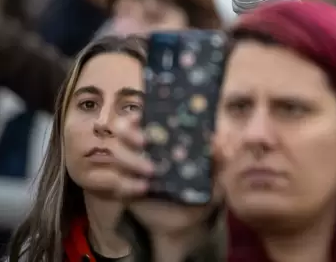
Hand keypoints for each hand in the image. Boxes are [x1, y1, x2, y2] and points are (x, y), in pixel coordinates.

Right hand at [109, 117, 226, 199]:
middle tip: (146, 141)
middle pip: (121, 131)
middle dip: (130, 133)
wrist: (189, 224)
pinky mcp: (125, 190)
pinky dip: (128, 184)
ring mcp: (132, 169)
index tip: (140, 115)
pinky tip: (144, 188)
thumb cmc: (202, 191)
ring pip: (117, 154)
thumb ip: (218, 159)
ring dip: (132, 159)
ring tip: (152, 172)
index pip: (142, 117)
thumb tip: (216, 141)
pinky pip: (117, 183)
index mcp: (164, 139)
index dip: (137, 112)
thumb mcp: (215, 175)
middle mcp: (144, 149)